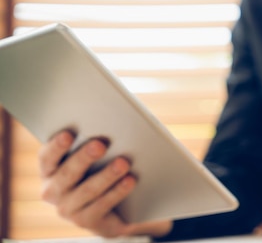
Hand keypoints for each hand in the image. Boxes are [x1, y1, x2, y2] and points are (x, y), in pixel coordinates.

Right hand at [39, 130, 171, 236]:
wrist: (111, 206)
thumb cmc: (98, 168)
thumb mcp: (92, 156)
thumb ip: (92, 142)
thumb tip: (109, 124)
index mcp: (49, 169)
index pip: (47, 157)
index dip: (56, 146)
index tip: (69, 133)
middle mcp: (53, 190)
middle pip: (67, 173)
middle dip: (84, 157)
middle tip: (101, 144)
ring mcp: (68, 208)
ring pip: (87, 190)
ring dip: (106, 175)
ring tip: (123, 163)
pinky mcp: (86, 221)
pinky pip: (102, 205)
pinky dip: (117, 192)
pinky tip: (130, 180)